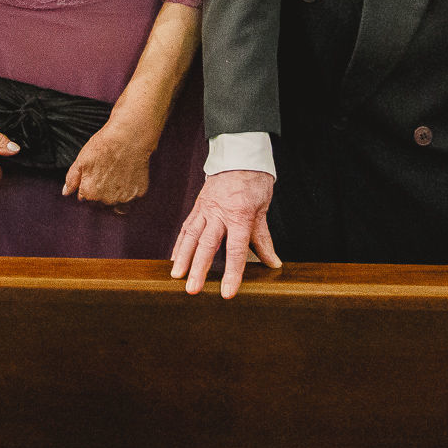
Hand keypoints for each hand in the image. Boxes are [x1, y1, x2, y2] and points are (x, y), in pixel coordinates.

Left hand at [63, 119, 154, 207]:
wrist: (128, 137)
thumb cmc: (103, 146)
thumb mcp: (81, 160)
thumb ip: (72, 180)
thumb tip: (65, 193)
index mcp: (90, 193)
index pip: (85, 198)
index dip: (89, 186)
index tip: (95, 174)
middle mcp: (106, 200)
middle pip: (100, 203)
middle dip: (101, 192)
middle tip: (106, 173)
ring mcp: (124, 199)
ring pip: (115, 204)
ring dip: (114, 195)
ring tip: (117, 176)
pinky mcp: (138, 194)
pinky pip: (131, 200)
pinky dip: (129, 193)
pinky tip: (127, 178)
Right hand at [169, 169, 280, 296]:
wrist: (239, 154)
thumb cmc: (254, 181)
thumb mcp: (262, 209)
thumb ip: (263, 239)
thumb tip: (273, 263)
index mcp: (239, 215)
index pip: (235, 249)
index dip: (232, 272)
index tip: (227, 292)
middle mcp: (218, 213)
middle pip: (207, 245)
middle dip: (199, 269)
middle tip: (193, 289)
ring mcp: (205, 209)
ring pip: (191, 236)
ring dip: (183, 258)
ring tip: (176, 277)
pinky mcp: (198, 206)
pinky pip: (186, 227)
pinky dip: (180, 244)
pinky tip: (174, 258)